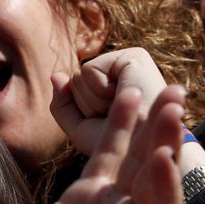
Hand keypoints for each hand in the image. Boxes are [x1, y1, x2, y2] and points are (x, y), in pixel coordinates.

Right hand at [10, 83, 184, 203]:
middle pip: (157, 176)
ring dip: (152, 126)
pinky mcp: (91, 193)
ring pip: (138, 159)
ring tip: (167, 90)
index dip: (166, 186)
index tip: (165, 157)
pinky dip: (119, 128)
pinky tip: (129, 98)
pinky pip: (108, 155)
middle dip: (167, 139)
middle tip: (175, 103)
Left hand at [52, 47, 168, 157]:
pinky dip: (100, 89)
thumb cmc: (119, 144)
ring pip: (78, 76)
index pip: (73, 91)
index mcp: (113, 85)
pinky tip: (126, 94)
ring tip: (123, 106)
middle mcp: (122, 70)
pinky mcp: (133, 56)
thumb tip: (55, 75)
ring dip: (94, 100)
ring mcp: (128, 60)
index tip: (109, 120)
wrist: (148, 147)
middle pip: (74, 82)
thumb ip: (63, 105)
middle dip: (88, 105)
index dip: (83, 112)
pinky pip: (88, 69)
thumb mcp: (81, 130)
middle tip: (117, 113)